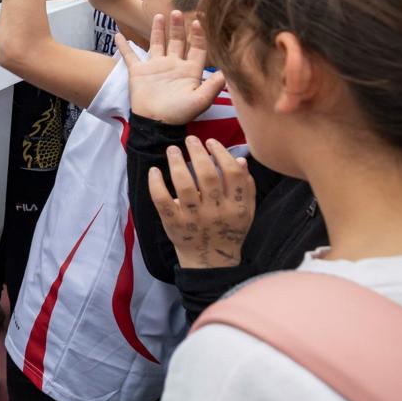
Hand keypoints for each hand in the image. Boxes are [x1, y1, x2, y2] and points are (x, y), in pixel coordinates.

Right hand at [114, 11, 226, 124]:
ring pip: (157, 44)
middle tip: (177, 11)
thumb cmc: (179, 113)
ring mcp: (155, 67)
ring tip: (159, 16)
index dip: (198, 36)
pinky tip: (118, 35)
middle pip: (177, 42)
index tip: (197, 22)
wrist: (155, 123)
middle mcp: (173, 66)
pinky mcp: (139, 72)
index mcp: (189, 71)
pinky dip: (124, 46)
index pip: (197, 49)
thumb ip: (213, 85)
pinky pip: (130, 56)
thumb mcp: (200, 100)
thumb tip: (228, 71)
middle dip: (178, 27)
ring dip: (158, 30)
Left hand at [148, 136, 254, 269]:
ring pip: (184, 185)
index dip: (221, 154)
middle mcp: (215, 212)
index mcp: (236, 207)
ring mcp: (193, 218)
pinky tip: (155, 171)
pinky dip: (156, 184)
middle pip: (207, 175)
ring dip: (177, 163)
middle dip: (198, 152)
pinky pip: (162, 200)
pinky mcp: (173, 223)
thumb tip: (240, 159)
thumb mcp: (246, 212)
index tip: (211, 142)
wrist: (210, 261)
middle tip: (190, 139)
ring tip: (173, 150)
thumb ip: (246, 187)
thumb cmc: (228, 231)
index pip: (232, 173)